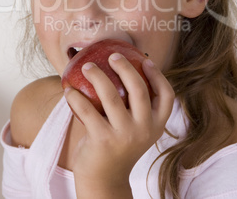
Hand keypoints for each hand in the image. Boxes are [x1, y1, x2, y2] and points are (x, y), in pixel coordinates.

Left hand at [64, 54, 173, 197]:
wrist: (104, 180)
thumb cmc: (119, 146)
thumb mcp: (136, 130)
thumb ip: (136, 108)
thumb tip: (125, 71)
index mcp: (155, 125)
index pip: (167, 96)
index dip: (158, 76)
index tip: (146, 61)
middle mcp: (144, 129)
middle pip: (139, 90)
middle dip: (126, 67)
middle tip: (113, 56)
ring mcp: (124, 135)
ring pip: (112, 96)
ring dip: (97, 76)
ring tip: (88, 66)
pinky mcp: (102, 140)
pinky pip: (87, 111)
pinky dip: (76, 97)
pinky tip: (69, 90)